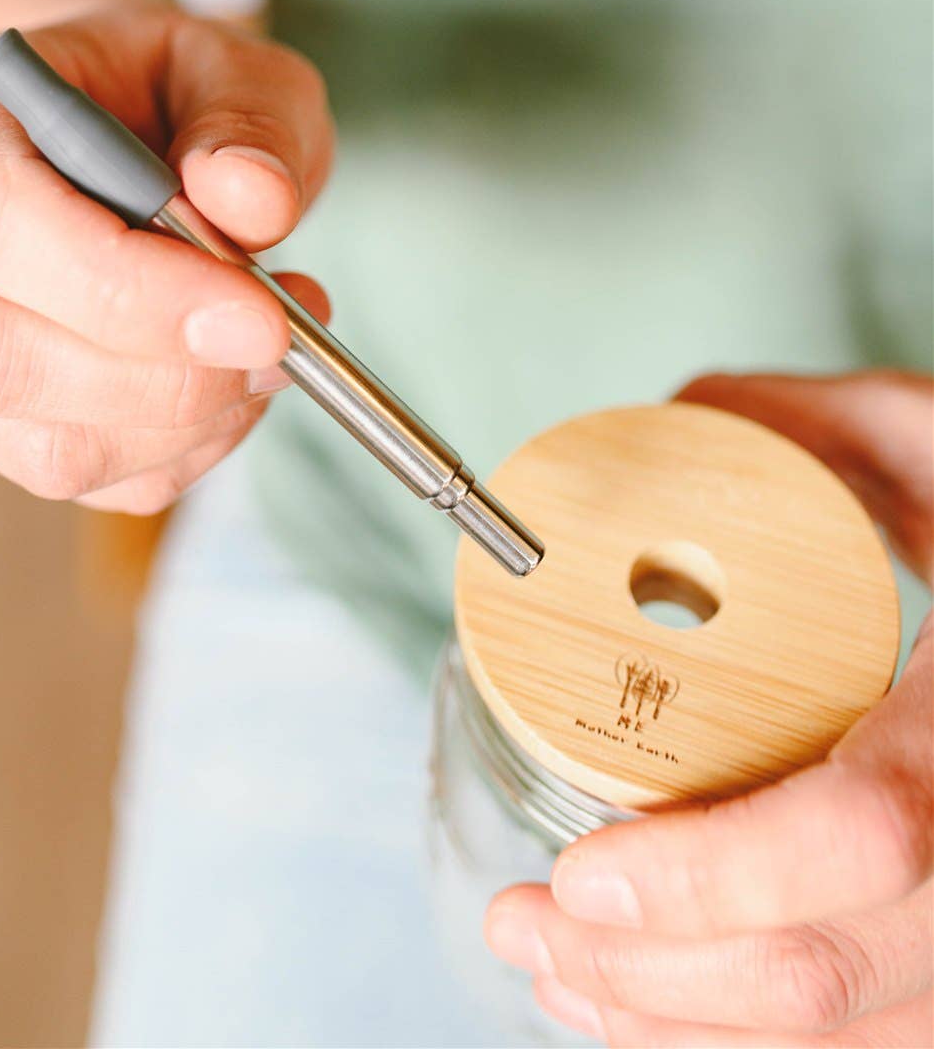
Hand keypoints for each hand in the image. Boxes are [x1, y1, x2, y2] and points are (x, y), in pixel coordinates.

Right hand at [0, 7, 332, 510]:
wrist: (119, 125)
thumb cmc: (170, 89)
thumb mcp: (233, 65)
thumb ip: (250, 121)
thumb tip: (254, 200)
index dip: (124, 288)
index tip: (257, 317)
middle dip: (160, 376)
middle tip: (280, 340)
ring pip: (32, 439)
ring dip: (181, 423)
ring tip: (270, 353)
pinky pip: (73, 471)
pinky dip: (177, 452)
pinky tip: (230, 387)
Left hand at [486, 369, 932, 1046]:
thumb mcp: (931, 435)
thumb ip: (803, 429)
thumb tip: (651, 437)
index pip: (867, 831)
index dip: (712, 875)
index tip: (579, 871)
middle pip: (824, 973)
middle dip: (642, 974)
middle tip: (521, 922)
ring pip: (839, 1042)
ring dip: (670, 1024)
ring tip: (553, 966)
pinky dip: (735, 1043)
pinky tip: (645, 1005)